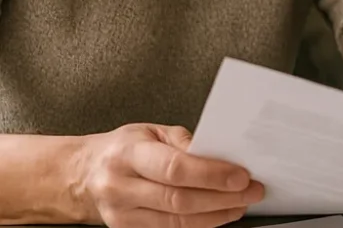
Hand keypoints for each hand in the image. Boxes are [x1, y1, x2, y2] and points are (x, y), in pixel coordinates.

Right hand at [76, 123, 263, 227]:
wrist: (83, 175)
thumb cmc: (122, 149)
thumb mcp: (150, 130)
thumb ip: (182, 141)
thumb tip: (217, 151)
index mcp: (128, 154)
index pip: (175, 167)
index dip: (211, 174)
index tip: (241, 175)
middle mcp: (121, 186)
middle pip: (179, 199)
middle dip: (222, 197)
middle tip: (251, 191)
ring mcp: (122, 214)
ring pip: (176, 221)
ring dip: (216, 215)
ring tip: (241, 205)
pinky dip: (199, 225)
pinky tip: (219, 215)